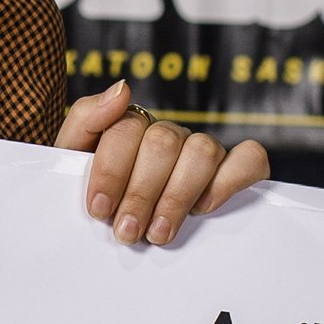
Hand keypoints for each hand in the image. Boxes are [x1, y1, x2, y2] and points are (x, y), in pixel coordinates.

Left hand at [59, 78, 268, 246]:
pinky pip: (250, 159)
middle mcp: (169, 134)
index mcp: (130, 127)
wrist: (106, 230)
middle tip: (127, 231)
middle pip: (163, 144)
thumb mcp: (73, 160)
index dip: (111, 170)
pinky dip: (230, 180)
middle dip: (141, 193)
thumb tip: (122, 89)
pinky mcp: (234, 169)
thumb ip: (86, 119)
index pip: (126, 129)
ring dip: (177, 197)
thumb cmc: (97, 197)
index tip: (100, 209)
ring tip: (158, 233)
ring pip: (203, 152)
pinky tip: (204, 208)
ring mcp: (203, 150)